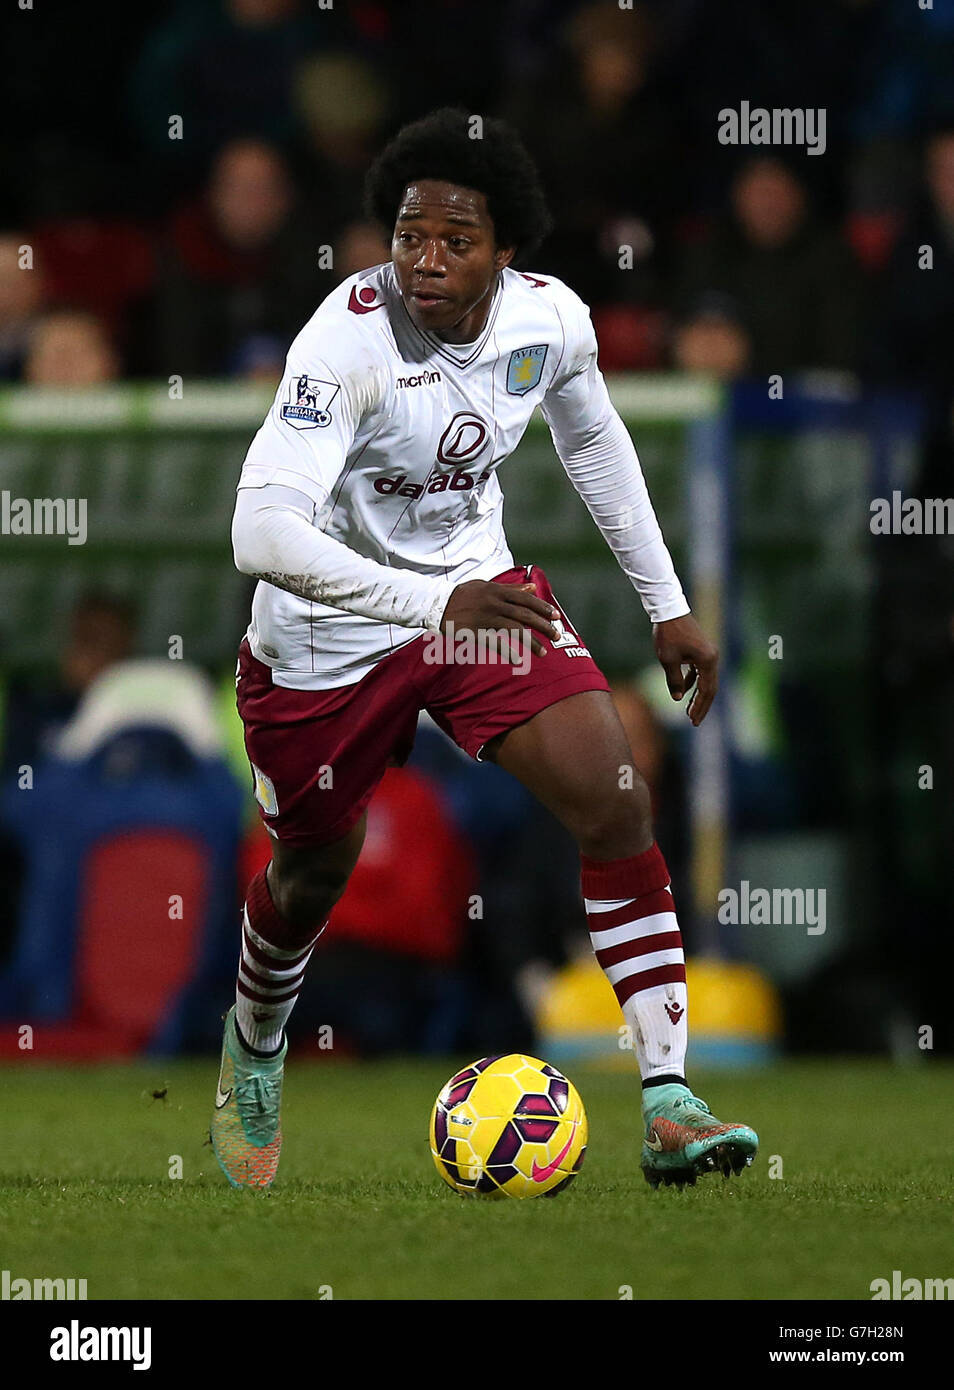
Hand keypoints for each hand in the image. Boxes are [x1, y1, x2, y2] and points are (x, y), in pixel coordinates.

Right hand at [440, 580, 559, 658]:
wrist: (436, 604)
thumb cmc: (464, 595)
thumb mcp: (487, 586)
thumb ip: (511, 588)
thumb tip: (533, 587)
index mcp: (497, 591)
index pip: (526, 599)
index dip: (542, 607)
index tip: (556, 616)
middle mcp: (494, 603)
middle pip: (524, 615)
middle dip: (543, 626)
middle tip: (557, 635)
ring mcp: (485, 618)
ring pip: (514, 630)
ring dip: (531, 642)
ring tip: (544, 652)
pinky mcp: (476, 632)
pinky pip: (496, 643)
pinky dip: (508, 652)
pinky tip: (519, 660)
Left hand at [653, 614, 718, 725]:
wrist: (669, 610)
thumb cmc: (668, 635)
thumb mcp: (668, 661)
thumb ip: (674, 681)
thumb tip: (677, 698)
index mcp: (707, 661)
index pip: (706, 691)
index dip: (699, 707)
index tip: (692, 720)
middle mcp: (712, 658)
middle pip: (710, 688)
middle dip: (701, 705)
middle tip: (693, 721)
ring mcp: (708, 653)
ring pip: (705, 680)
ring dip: (697, 695)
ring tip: (688, 711)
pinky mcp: (701, 650)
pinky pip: (699, 671)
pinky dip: (692, 681)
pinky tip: (683, 691)